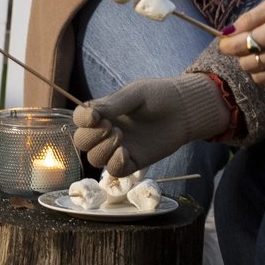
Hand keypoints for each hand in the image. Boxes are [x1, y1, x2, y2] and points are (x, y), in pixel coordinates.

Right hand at [72, 74, 231, 175]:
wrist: (185, 110)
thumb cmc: (159, 96)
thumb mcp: (136, 94)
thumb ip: (113, 104)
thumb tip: (90, 113)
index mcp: (104, 112)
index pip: (80, 119)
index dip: (82, 120)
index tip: (95, 116)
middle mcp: (107, 131)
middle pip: (82, 142)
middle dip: (91, 137)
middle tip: (112, 128)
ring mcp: (119, 148)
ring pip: (95, 159)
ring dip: (103, 150)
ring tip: (121, 137)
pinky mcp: (133, 162)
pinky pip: (115, 171)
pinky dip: (115, 164)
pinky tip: (126, 153)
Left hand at [223, 0, 264, 95]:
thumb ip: (250, 17)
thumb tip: (227, 31)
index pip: (236, 46)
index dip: (226, 45)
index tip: (226, 42)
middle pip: (245, 64)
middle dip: (242, 54)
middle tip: (249, 44)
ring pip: (258, 78)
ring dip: (254, 67)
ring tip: (264, 54)